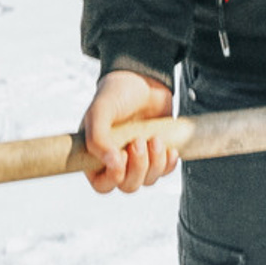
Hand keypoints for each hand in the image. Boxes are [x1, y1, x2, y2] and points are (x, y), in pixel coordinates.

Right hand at [81, 68, 182, 194]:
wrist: (143, 79)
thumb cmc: (117, 93)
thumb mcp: (101, 111)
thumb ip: (97, 137)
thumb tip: (112, 163)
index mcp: (95, 155)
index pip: (102, 185)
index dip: (113, 178)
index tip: (122, 155)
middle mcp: (116, 161)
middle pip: (128, 186)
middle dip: (138, 168)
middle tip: (139, 141)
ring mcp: (138, 158)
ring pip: (148, 180)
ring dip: (155, 163)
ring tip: (154, 139)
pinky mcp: (157, 153)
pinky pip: (165, 171)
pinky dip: (169, 164)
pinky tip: (169, 148)